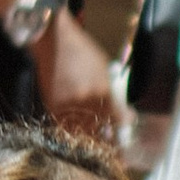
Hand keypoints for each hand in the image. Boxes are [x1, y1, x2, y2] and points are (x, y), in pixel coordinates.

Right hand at [33, 4, 116, 137]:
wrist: (54, 41)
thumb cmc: (82, 51)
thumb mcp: (104, 68)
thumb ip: (110, 90)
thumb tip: (119, 107)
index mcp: (102, 90)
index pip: (117, 117)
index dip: (124, 124)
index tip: (127, 123)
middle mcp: (85, 101)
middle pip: (101, 129)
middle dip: (109, 135)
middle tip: (114, 138)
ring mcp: (67, 105)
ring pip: (82, 131)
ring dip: (91, 135)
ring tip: (96, 136)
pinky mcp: (53, 106)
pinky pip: (65, 125)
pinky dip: (73, 128)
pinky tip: (78, 127)